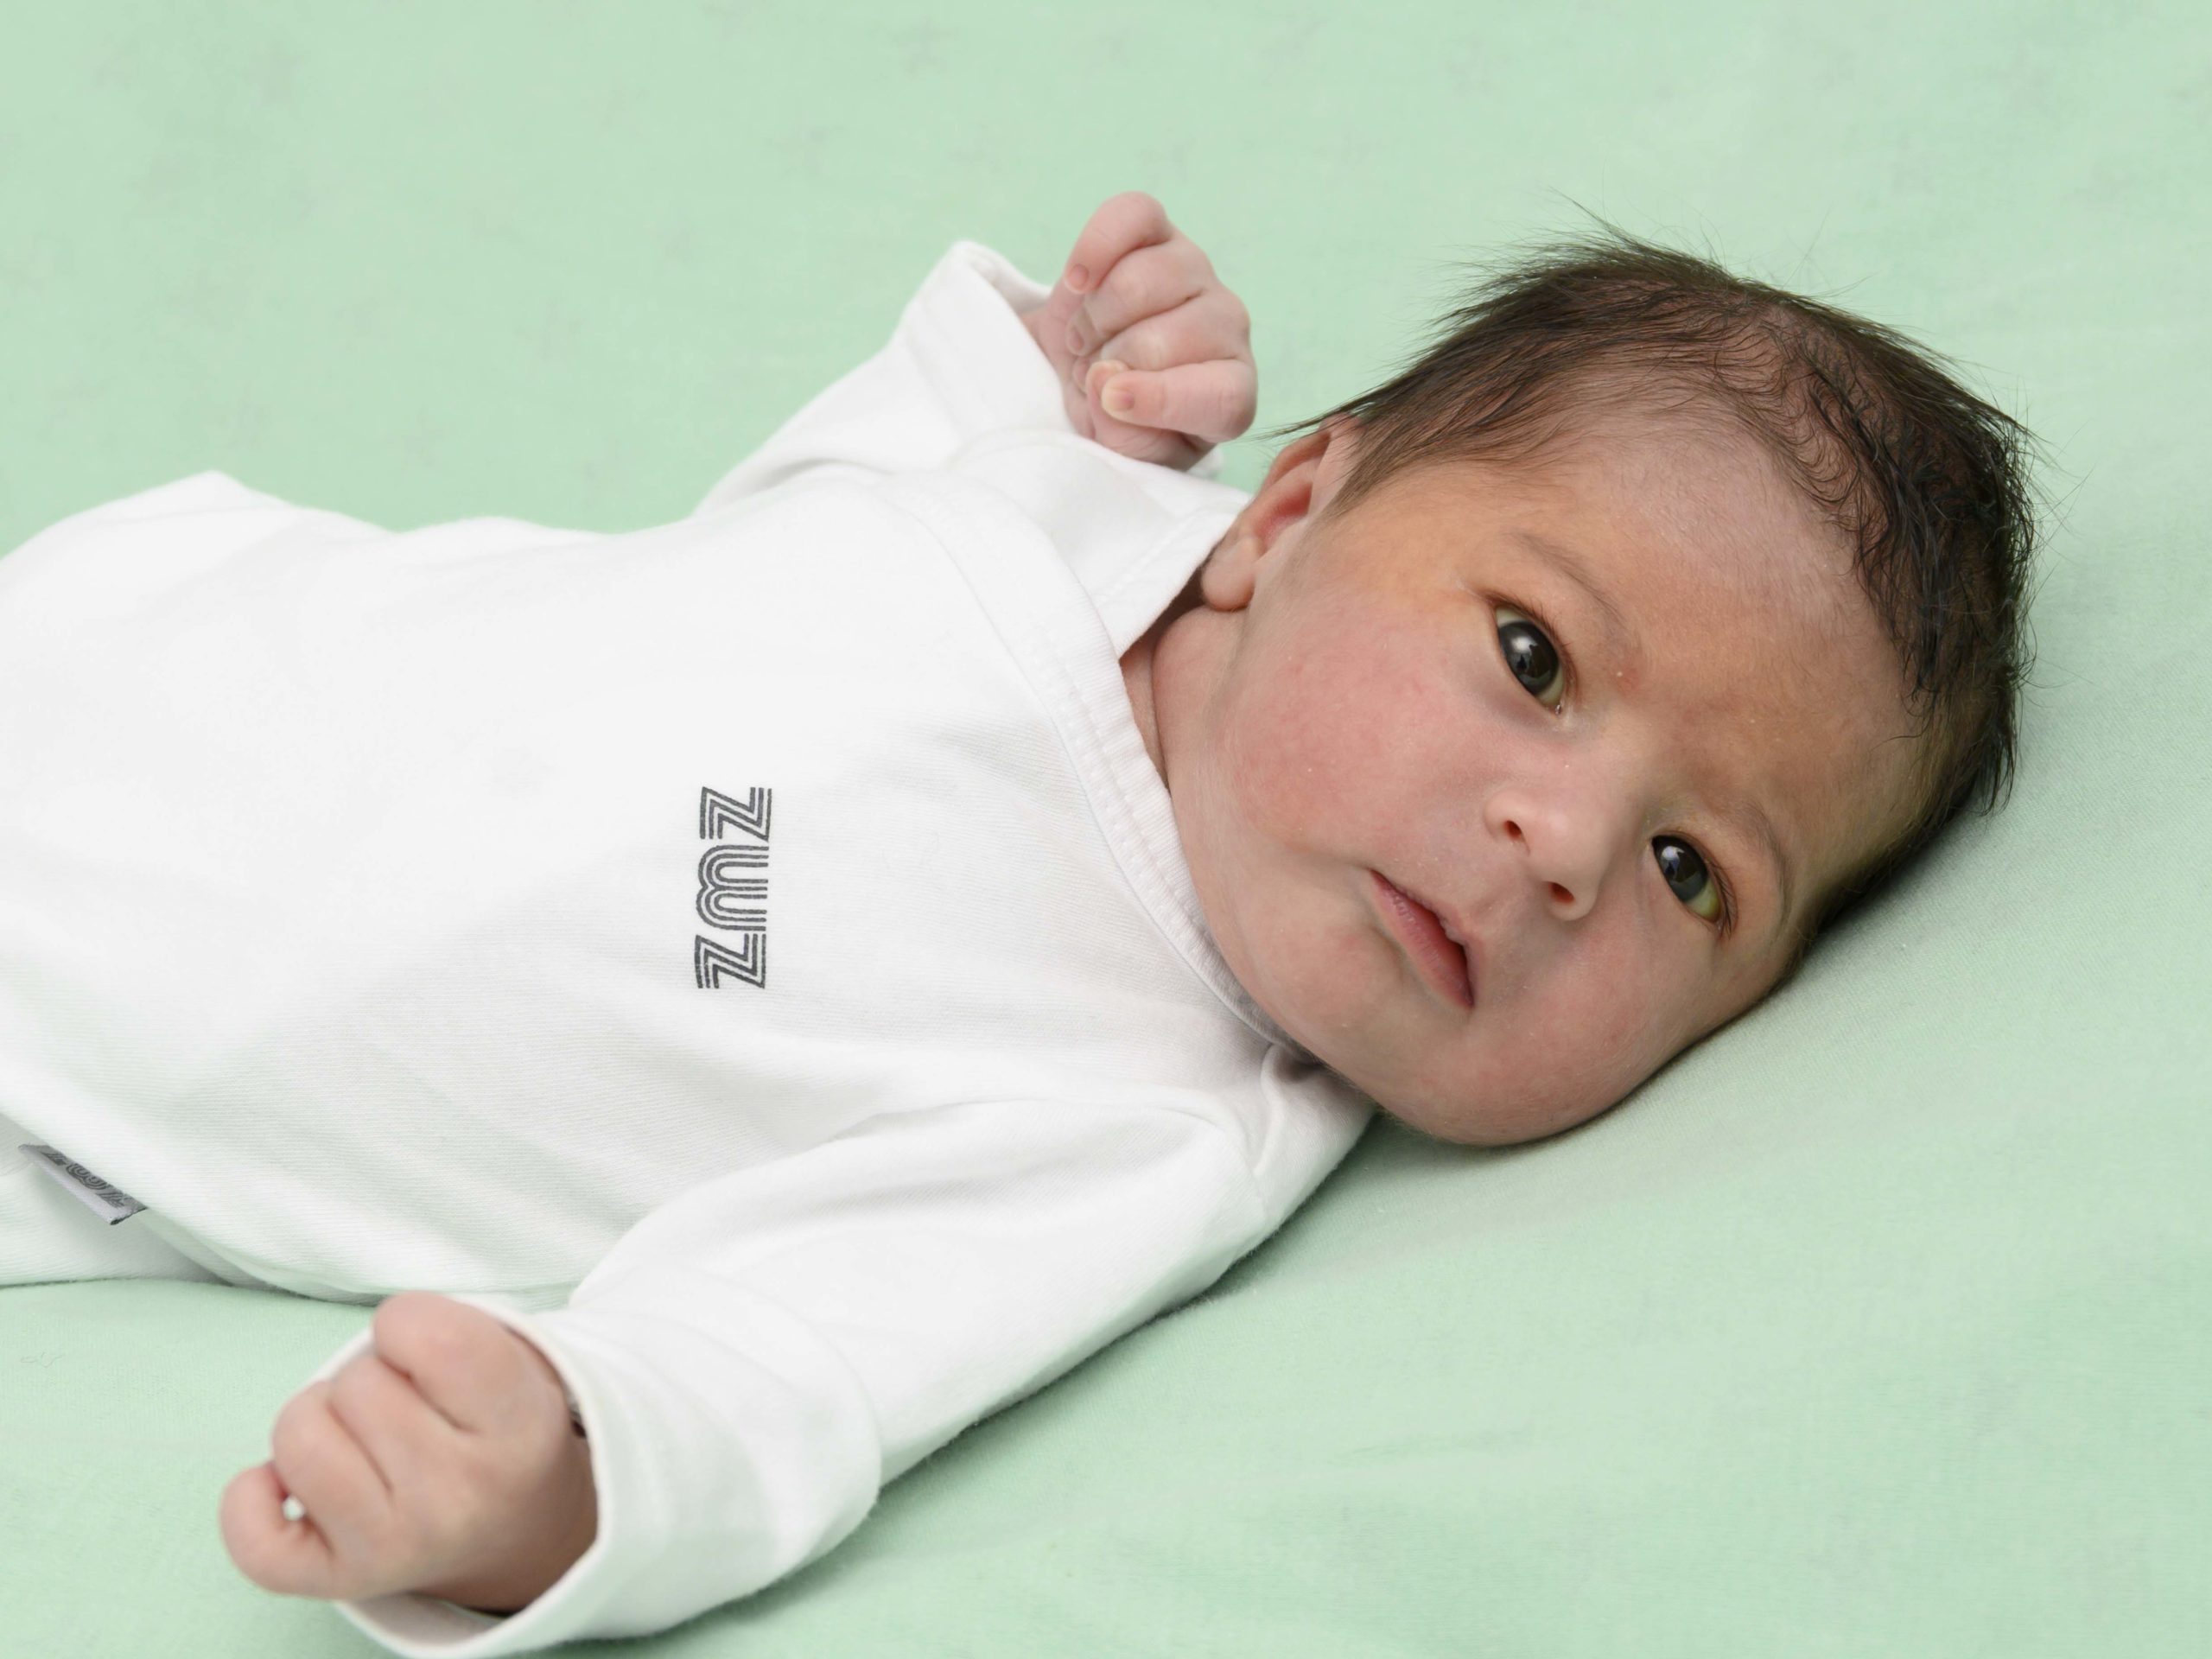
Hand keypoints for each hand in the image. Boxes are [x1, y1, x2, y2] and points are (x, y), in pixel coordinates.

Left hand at [220, 1291, 596, 1615]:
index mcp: (516, 1426)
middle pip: (353, 1383)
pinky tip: (288, 1487)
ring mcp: (397, 1545)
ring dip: (315, 1422)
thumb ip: (441, 1334)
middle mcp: (460, 1495)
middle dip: (366, 1379)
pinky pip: (253, 1538)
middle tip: (404, 1408)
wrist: (512, 1526)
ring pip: (298, 1438)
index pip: (425, 1335)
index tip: (429, 1355)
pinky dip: (249, 1500)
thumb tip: (344, 1379)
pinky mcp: (340, 1581)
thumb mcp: (510, 1361)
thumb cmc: (489, 1422)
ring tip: (359, 1441)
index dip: (407, 1325)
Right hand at [1023, 190, 1256, 470]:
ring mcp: (1197, 272)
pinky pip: (1133, 216)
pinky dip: (1095, 248)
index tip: (1111, 402)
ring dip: (1095, 319)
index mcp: (1232, 393)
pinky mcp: (1159, 230)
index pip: (1223, 397)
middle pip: (1165, 341)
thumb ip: (1122, 432)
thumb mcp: (1122, 450)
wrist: (1088, 367)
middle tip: (1092, 373)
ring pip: (1142, 283)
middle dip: (1109, 363)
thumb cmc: (1117, 417)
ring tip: (1087, 338)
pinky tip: (1079, 282)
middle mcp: (1228, 328)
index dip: (1164, 401)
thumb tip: (1106, 377)